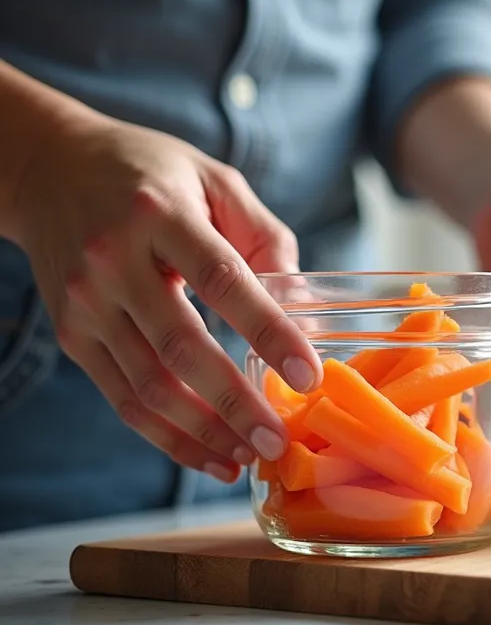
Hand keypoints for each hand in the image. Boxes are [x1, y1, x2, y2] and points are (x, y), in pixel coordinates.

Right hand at [9, 115, 321, 481]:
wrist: (48, 167)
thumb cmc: (151, 175)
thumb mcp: (217, 181)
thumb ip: (265, 239)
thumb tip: (303, 310)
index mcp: (162, 216)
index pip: (223, 281)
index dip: (268, 331)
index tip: (308, 373)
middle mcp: (115, 261)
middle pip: (181, 346)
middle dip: (234, 403)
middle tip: (278, 440)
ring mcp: (87, 302)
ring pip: (148, 384)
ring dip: (203, 431)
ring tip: (250, 457)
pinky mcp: (72, 333)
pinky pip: (123, 397)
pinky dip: (168, 435)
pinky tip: (210, 456)